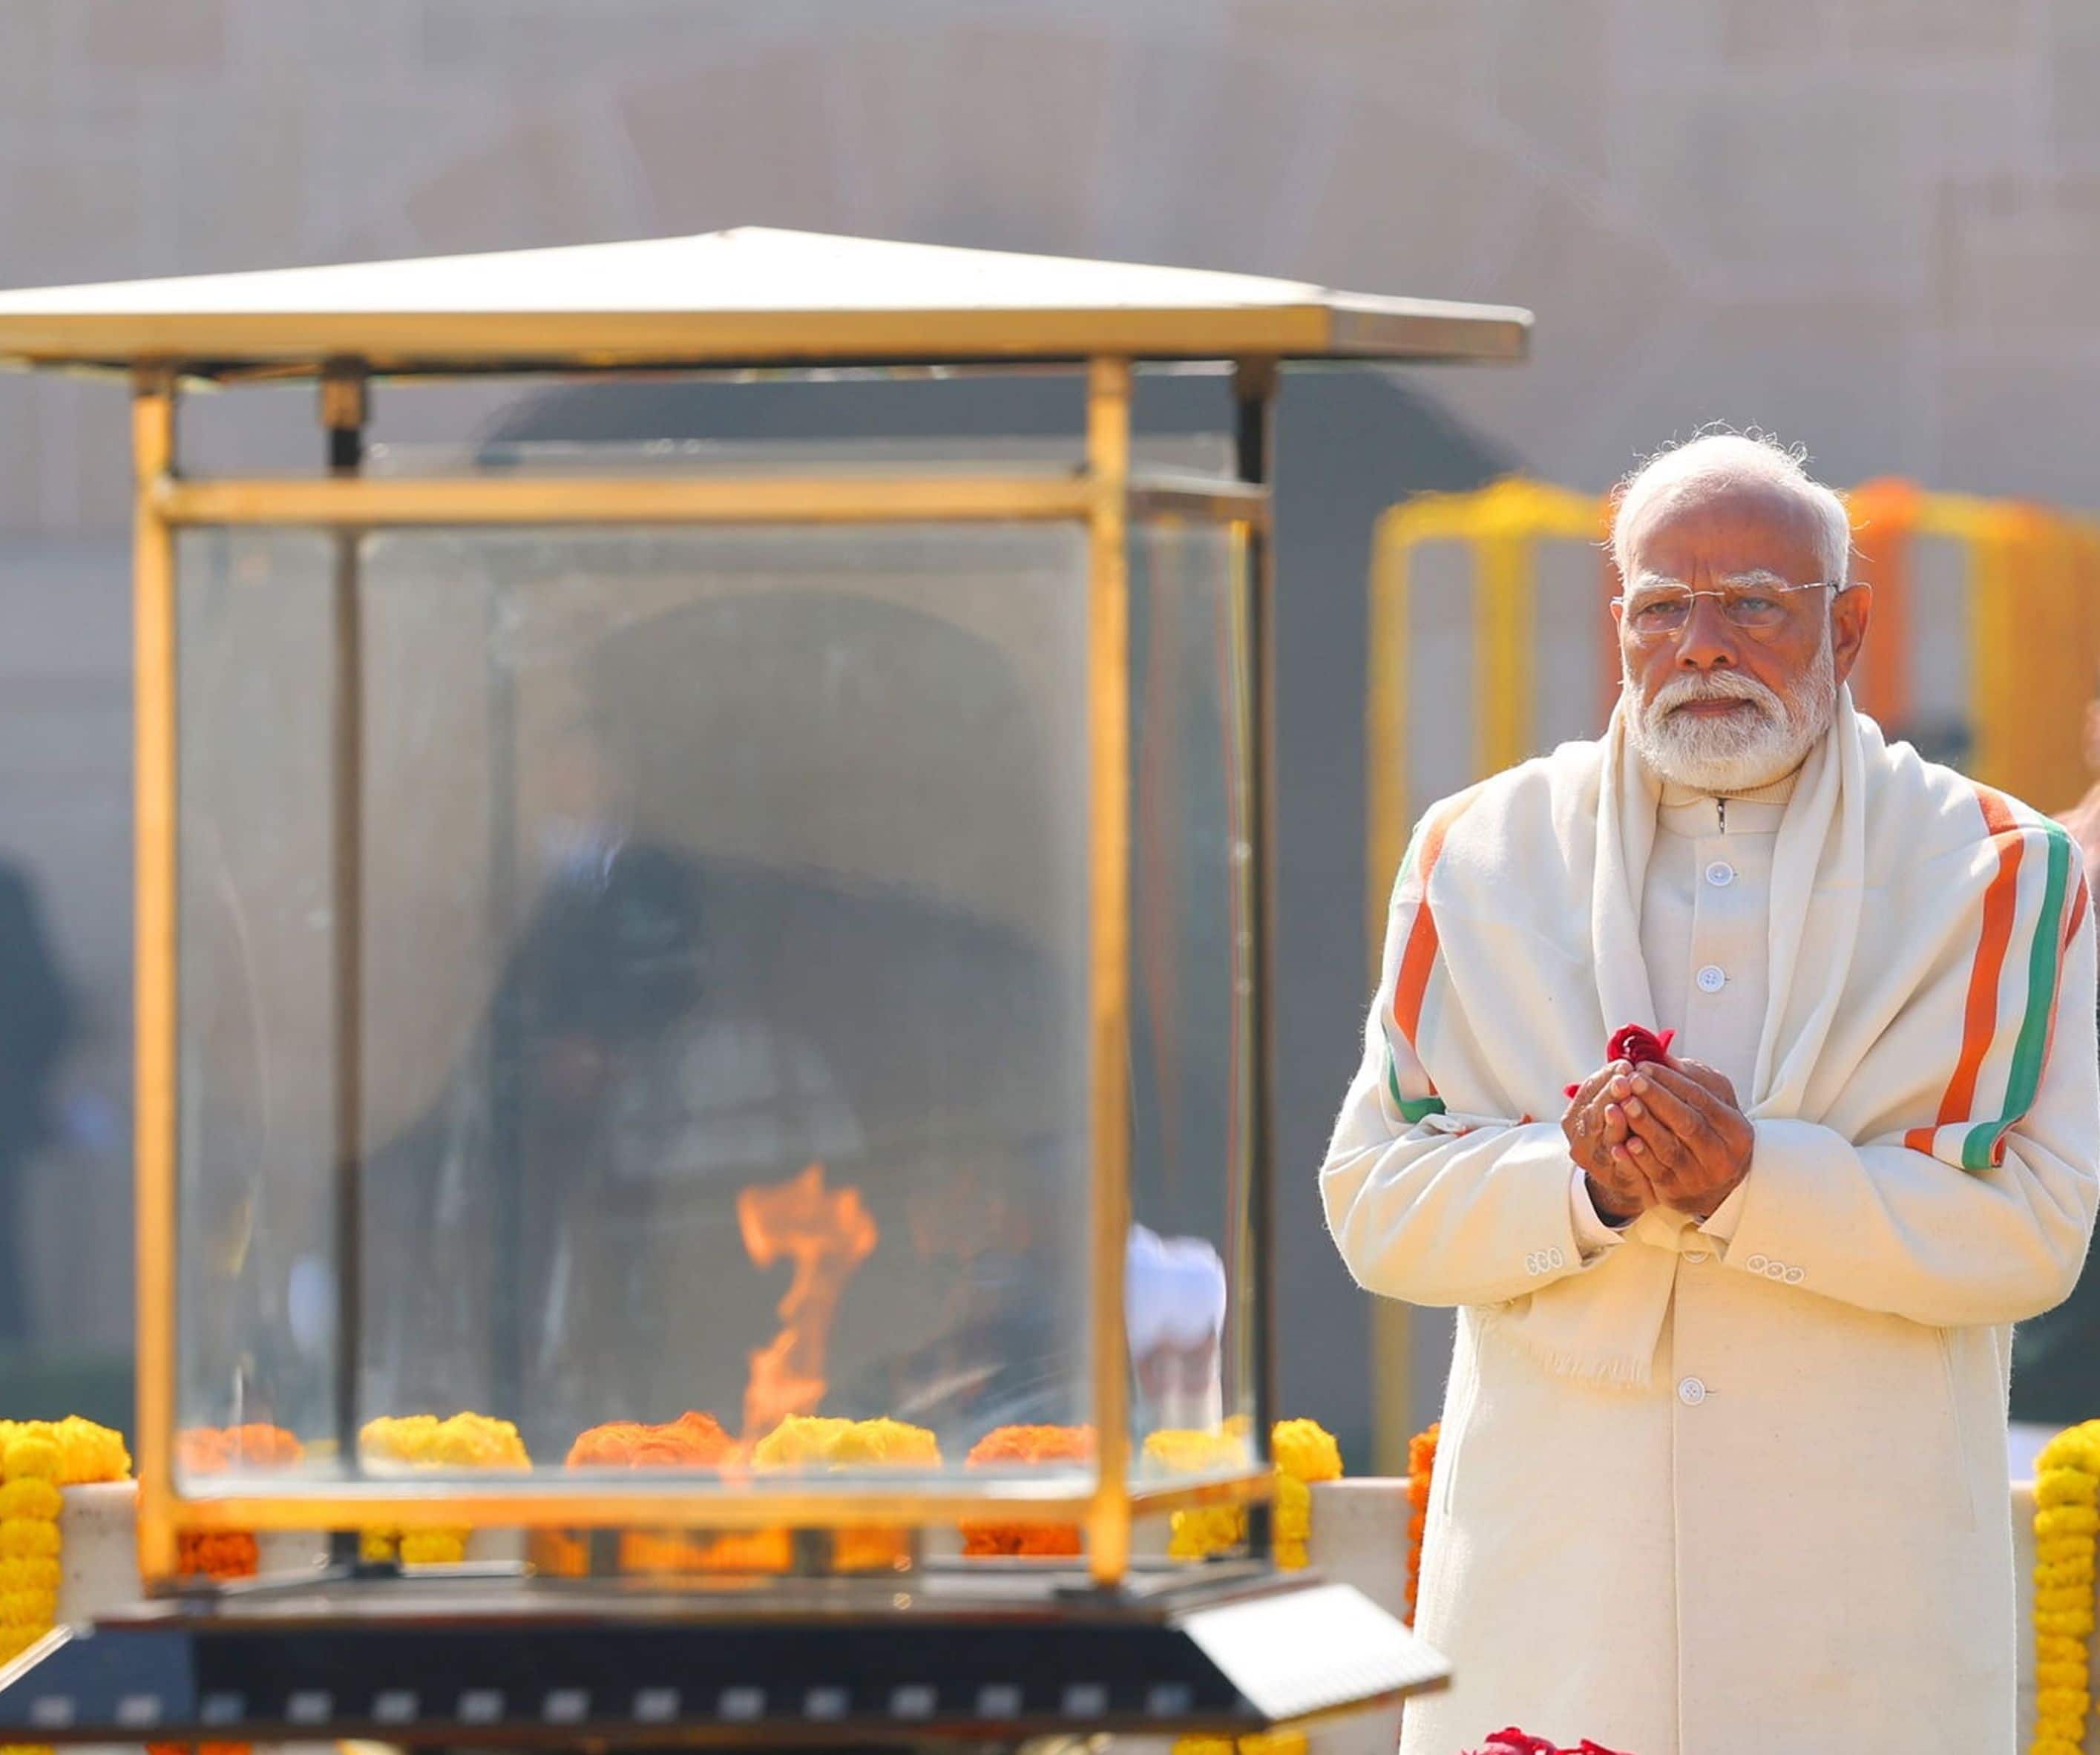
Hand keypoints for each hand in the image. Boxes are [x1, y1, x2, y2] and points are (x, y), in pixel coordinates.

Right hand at [1562, 1060, 1652, 1220]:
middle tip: (1625, 1079)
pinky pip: (1620, 1167)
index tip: (1625, 1064)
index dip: (1606, 1077)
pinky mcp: (1616, 1179)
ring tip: (1622, 1107)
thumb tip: (1638, 1053)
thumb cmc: (1624, 1135)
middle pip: (1592, 1113)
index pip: (1589, 1090)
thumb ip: (1619, 1088)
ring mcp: (1596, 1161)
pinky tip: (1632, 1145)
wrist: (1627, 1179)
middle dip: (1609, 1095)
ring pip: (1602, 1138)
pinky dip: (1624, 1157)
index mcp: (1578, 1116)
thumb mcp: (1614, 1109)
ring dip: (1613, 1123)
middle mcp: (1581, 1138)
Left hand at [1612, 1058, 1751, 1218]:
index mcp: (1736, 1130)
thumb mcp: (1714, 1104)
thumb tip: (1663, 1058)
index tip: (1644, 1066)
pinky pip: (1653, 1172)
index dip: (1671, 1081)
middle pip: (1686, 1123)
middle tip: (1631, 1080)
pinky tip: (1621, 1142)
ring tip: (1623, 1105)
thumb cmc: (1711, 1132)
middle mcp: (1721, 1156)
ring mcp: (1699, 1177)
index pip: (1701, 1099)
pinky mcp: (1676, 1192)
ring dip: (1644, 1125)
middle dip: (1657, 1099)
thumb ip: (1693, 1080)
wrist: (1714, 1184)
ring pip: (1668, 1148)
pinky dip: (1636, 1157)